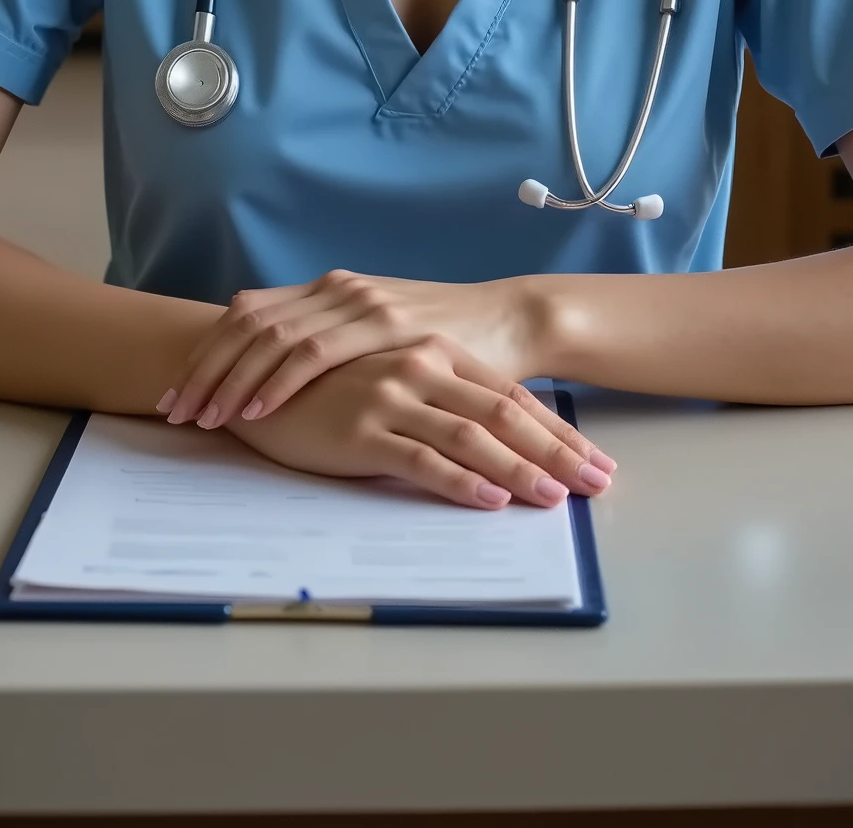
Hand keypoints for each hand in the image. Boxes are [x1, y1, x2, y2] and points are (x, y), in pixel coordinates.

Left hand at [158, 269, 537, 429]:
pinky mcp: (388, 326)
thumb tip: (279, 377)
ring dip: (231, 379)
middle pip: (248, 323)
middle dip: (204, 370)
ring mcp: (362, 303)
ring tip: (203, 417)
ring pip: (273, 337)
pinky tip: (257, 408)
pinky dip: (280, 380)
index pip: (248, 315)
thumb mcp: (376, 338)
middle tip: (174, 412)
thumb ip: (333, 346)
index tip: (178, 393)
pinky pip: (318, 353)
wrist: (511, 321)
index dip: (207, 353)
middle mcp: (337, 288)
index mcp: (329, 290)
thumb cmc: (444, 340)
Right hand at [222, 338, 615, 509]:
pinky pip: (422, 459)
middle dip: (557, 453)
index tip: (594, 462)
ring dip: (521, 471)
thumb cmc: (330, 383)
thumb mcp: (395, 379)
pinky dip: (461, 481)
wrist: (254, 374)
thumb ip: (441, 398)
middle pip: (505, 415)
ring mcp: (392, 394)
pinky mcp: (362, 427)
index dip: (557, 431)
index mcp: (436, 352)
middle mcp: (421, 366)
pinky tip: (490, 499)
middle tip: (598, 485)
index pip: (512, 396)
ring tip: (556, 499)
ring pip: (472, 437)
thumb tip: (498, 442)